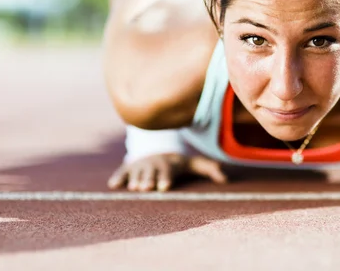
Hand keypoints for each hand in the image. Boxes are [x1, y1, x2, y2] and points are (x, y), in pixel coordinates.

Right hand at [107, 153, 226, 191]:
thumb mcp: (194, 164)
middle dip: (149, 180)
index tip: (165, 186)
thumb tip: (226, 180)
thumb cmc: (178, 163)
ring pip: (136, 173)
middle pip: (151, 173)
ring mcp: (140, 166)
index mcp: (169, 165)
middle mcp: (154, 165)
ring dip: (135, 180)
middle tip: (147, 188)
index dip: (166, 178)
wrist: (159, 150)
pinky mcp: (128, 168)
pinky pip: (122, 172)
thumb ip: (210, 169)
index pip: (167, 172)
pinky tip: (113, 185)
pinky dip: (117, 177)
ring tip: (134, 189)